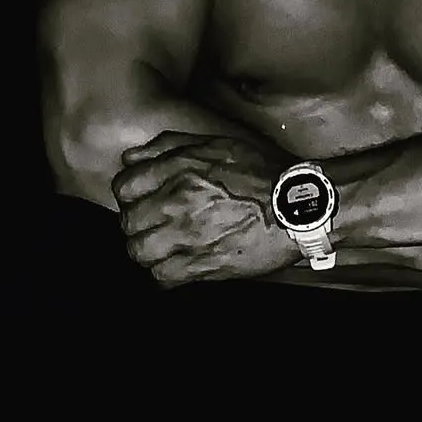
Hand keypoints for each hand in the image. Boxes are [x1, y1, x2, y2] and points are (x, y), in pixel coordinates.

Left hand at [111, 129, 300, 286]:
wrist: (297, 206)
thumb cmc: (262, 172)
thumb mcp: (216, 144)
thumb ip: (168, 146)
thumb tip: (130, 157)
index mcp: (179, 169)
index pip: (123, 186)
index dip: (130, 196)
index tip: (142, 201)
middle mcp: (177, 201)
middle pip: (128, 222)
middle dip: (138, 225)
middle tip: (155, 226)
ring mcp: (189, 235)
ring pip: (139, 251)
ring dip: (149, 251)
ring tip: (164, 249)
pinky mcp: (204, 264)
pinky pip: (163, 277)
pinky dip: (165, 274)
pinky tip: (177, 267)